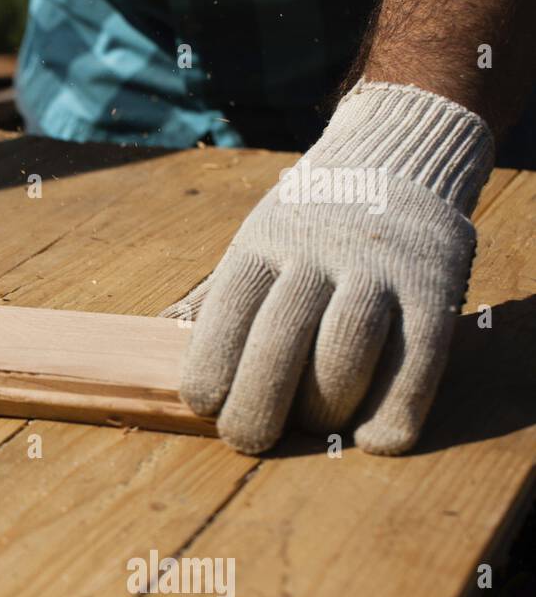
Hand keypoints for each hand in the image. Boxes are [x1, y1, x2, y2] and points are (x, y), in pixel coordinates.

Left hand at [167, 82, 493, 454]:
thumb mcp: (253, 242)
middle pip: (280, 340)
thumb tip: (162, 335)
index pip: (225, 314)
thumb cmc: (307, 226)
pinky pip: (418, 357)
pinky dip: (398, 407)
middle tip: (248, 439)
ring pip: (345, 347)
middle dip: (257, 404)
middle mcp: (316, 254)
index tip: (206, 407)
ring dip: (325, 406)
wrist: (393, 157)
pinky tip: (376, 439)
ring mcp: (377, 269)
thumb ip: (218, 295)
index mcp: (261, 245)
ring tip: (315, 426)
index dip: (210, 370)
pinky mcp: (433, 286)